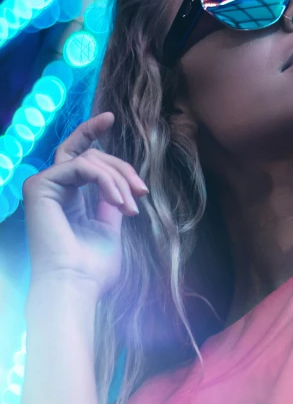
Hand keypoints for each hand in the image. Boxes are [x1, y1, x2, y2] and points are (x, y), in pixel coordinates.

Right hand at [22, 112, 148, 299]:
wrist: (76, 285)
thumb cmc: (93, 267)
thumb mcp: (109, 227)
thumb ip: (111, 202)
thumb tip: (121, 186)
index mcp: (67, 197)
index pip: (79, 155)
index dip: (91, 132)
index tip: (111, 117)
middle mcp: (53, 188)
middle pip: (90, 154)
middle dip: (121, 167)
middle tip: (141, 191)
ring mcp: (43, 185)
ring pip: (91, 159)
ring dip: (119, 180)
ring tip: (131, 205)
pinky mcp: (39, 186)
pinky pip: (83, 167)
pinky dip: (107, 181)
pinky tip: (119, 203)